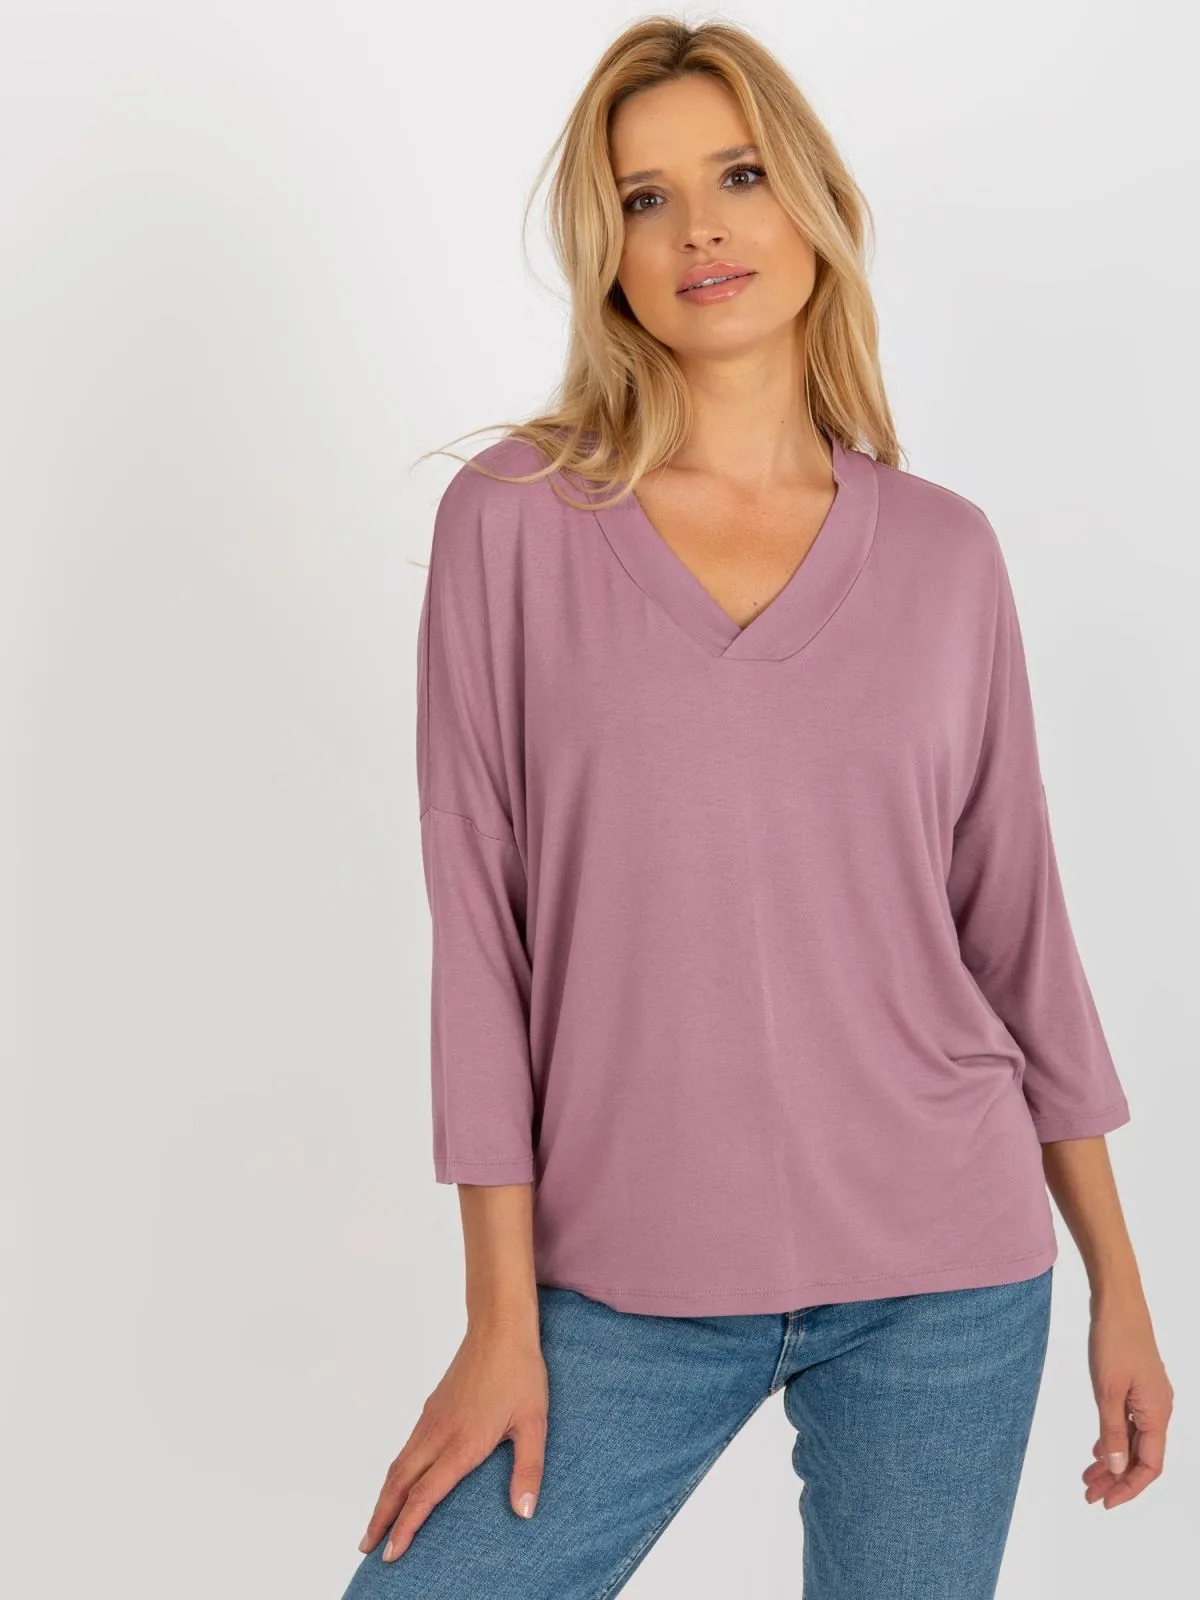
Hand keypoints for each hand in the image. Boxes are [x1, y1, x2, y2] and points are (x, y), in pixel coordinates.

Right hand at [356, 1318, 548, 1561]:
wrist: (499, 1327)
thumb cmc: (520, 1373)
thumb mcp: (534, 1423)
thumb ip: (528, 1470)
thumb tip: (525, 1512)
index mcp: (462, 1443)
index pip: (424, 1495)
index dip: (406, 1527)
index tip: (391, 1553)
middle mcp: (439, 1434)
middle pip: (399, 1483)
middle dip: (380, 1518)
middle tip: (366, 1547)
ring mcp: (432, 1419)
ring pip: (398, 1464)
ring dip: (384, 1496)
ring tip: (375, 1523)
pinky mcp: (433, 1407)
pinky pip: (407, 1447)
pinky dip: (395, 1472)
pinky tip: (400, 1480)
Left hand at [1083, 1289, 1172, 1507]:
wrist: (1117, 1301)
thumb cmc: (1114, 1340)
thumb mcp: (1108, 1390)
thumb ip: (1112, 1431)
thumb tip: (1116, 1470)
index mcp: (1158, 1414)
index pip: (1149, 1466)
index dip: (1128, 1488)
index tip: (1104, 1502)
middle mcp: (1159, 1409)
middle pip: (1141, 1457)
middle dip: (1116, 1479)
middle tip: (1088, 1494)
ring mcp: (1149, 1398)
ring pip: (1133, 1440)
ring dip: (1113, 1460)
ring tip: (1087, 1477)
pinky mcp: (1138, 1386)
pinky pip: (1129, 1423)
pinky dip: (1114, 1438)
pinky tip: (1097, 1448)